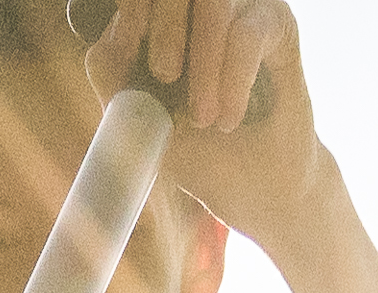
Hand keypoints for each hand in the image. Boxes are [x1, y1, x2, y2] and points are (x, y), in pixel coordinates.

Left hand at [84, 0, 339, 240]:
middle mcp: (198, 3)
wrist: (257, 189)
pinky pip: (247, 34)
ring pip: (214, 2)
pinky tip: (229, 118)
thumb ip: (116, 83)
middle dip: (165, 24)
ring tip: (203, 119)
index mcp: (157, 18)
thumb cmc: (197, 152)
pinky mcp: (276, 22)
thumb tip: (101, 46)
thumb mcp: (144, 123)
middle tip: (166, 74)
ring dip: (204, 61)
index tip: (130, 43)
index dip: (132, 6)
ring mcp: (238, 6)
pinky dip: (233, 79)